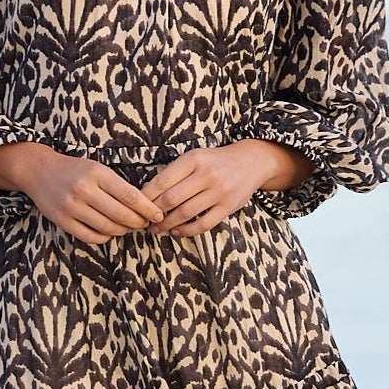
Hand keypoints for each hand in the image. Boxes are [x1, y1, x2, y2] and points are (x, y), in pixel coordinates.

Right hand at [0, 142, 164, 245]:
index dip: (147, 209)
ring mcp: (71, 207)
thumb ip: (118, 186)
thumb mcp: (98, 168)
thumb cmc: (75, 170)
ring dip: (122, 231)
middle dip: (138, 222)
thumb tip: (144, 207)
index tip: (158, 215)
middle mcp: (83, 190)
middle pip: (121, 215)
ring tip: (127, 227)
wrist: (39, 171)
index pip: (130, 196)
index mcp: (97, 173)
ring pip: (107, 228)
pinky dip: (105, 237)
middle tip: (144, 224)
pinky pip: (91, 237)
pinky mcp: (62, 221)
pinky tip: (109, 232)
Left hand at [143, 140, 312, 236]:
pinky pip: (203, 224)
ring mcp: (219, 191)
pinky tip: (176, 232)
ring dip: (167, 224)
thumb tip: (148, 194)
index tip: (137, 205)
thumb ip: (175, 172)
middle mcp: (206, 174)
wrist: (251, 162)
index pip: (162, 180)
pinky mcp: (228, 206)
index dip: (146, 196)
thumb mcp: (195, 157)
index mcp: (194, 159)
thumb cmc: (215, 161)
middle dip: (154, 213)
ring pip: (185, 213)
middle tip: (144, 220)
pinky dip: (187, 231)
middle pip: (171, 199)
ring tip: (156, 229)